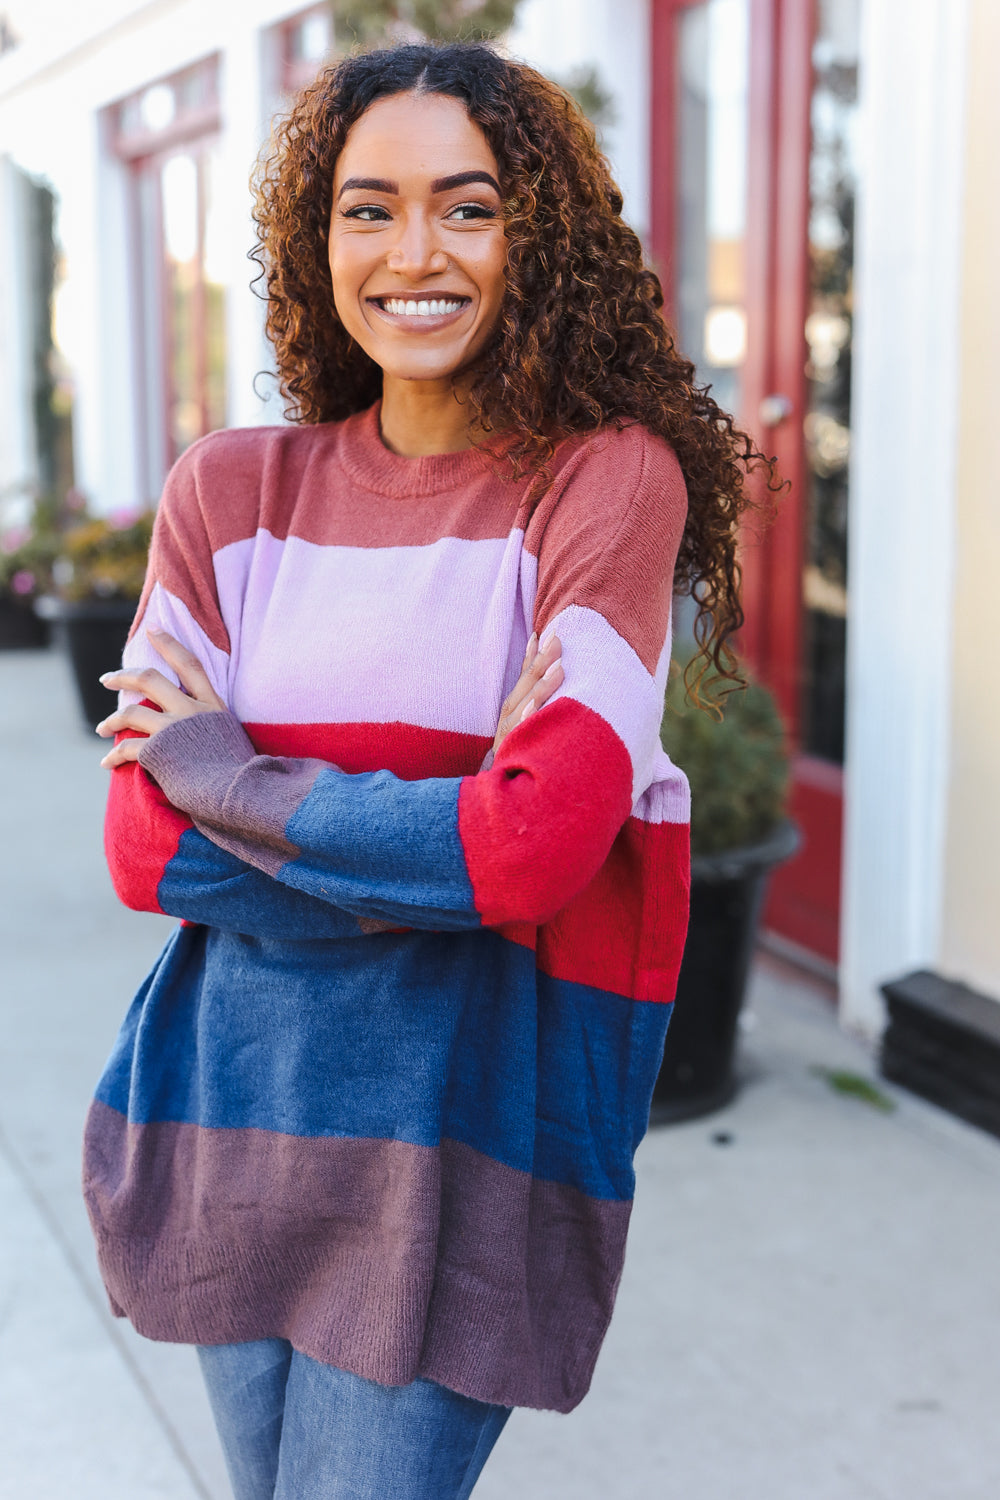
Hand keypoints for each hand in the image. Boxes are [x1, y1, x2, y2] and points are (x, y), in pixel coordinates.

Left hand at [95, 628, 226, 769]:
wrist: (237, 793)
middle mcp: (191, 711)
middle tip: (107, 678)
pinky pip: (126, 748)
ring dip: (111, 719)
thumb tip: (194, 724)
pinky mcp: (158, 751)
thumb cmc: (238, 772)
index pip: (189, 664)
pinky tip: (107, 763)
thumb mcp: (231, 737)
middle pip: (150, 680)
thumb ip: (210, 725)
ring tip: (102, 727)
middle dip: (123, 676)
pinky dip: (114, 755)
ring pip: (131, 712)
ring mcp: (173, 729)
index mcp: (212, 705)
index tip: (151, 629)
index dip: (169, 644)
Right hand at [492, 631, 562, 757]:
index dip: (531, 658)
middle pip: (523, 688)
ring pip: (523, 708)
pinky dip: (526, 720)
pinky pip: (518, 736)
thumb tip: (553, 687)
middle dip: (540, 663)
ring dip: (539, 687)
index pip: (522, 681)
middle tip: (558, 640)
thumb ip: (534, 709)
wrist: (501, 803)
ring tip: (560, 667)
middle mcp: (507, 723)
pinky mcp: (509, 755)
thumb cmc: (518, 764)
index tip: (541, 634)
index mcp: (512, 714)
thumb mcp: (524, 734)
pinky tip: (536, 706)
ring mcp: (508, 739)